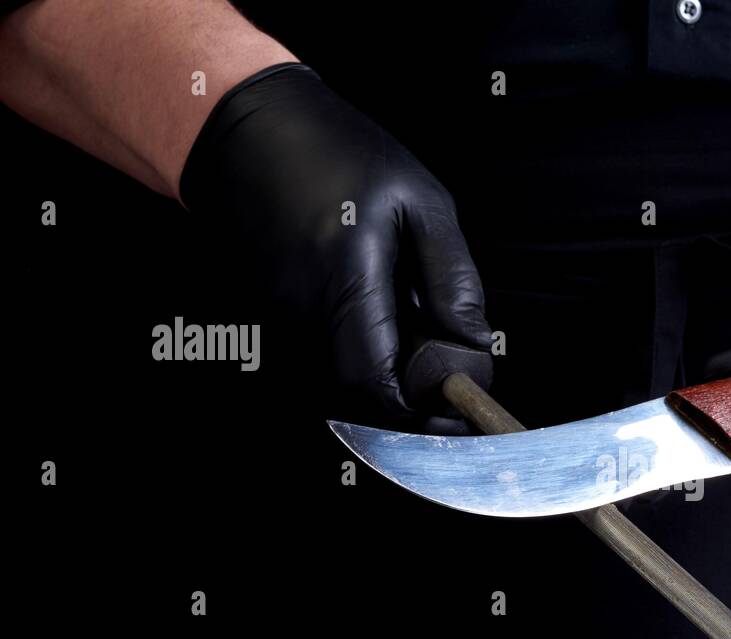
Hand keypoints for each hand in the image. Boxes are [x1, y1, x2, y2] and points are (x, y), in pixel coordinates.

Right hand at [179, 64, 491, 430]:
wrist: (244, 126)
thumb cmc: (335, 150)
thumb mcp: (420, 201)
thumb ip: (452, 279)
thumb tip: (472, 344)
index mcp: (344, 277)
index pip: (380, 384)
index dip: (420, 405)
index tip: (455, 399)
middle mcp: (303, 308)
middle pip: (363, 389)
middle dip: (409, 384)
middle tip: (442, 350)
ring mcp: (280, 316)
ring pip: (344, 372)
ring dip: (385, 360)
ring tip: (402, 305)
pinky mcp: (271, 313)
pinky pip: (326, 348)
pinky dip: (360, 339)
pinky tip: (369, 295)